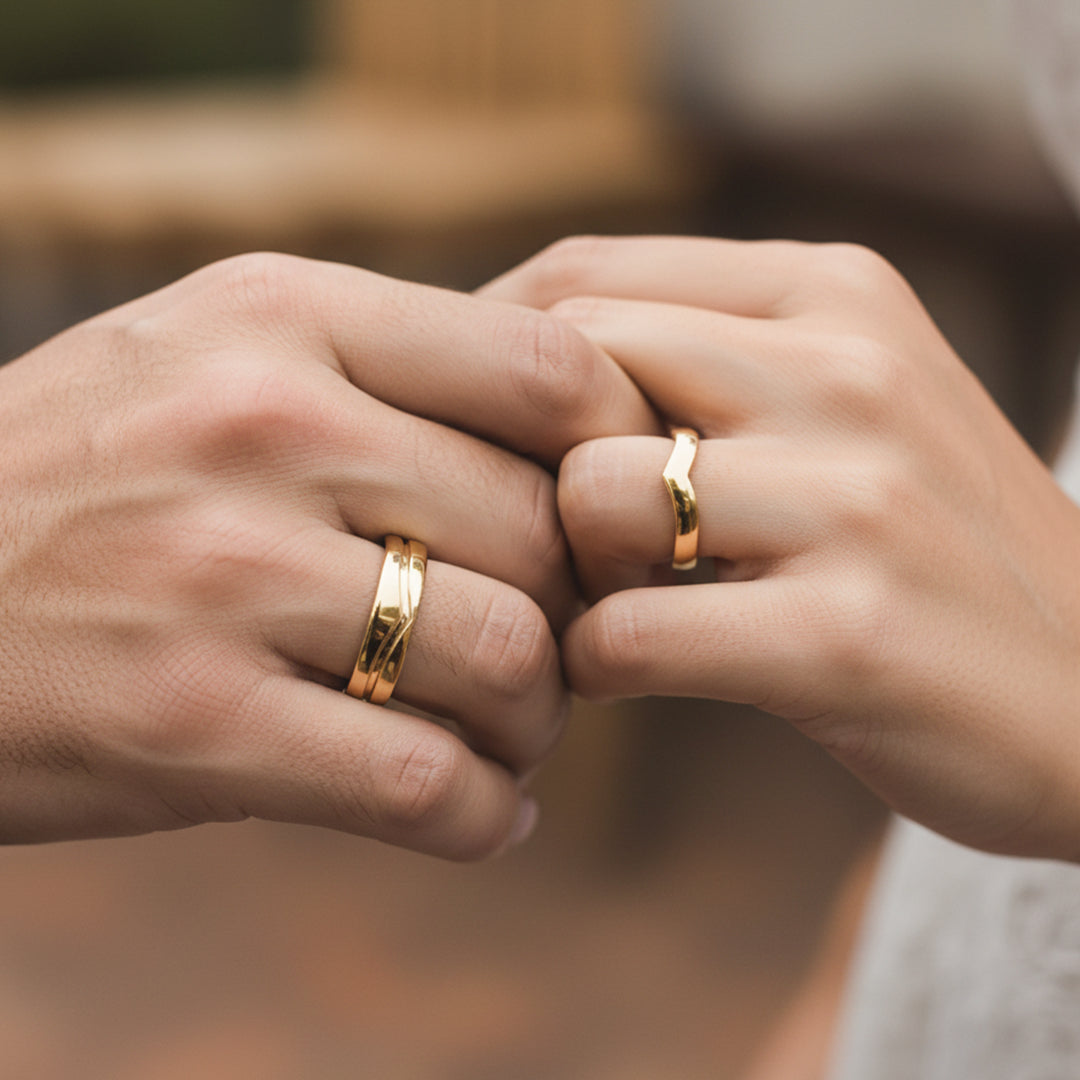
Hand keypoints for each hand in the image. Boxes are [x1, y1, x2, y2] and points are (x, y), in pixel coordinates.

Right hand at [0, 252, 657, 856]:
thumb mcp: (222, 355)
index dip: (617, 455)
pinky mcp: (190, 723)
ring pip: (505, 658)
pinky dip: (481, 813)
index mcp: (286, 316)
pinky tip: (478, 811)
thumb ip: (389, 377)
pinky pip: (422, 784)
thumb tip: (576, 445)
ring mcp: (221, 573)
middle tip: (554, 653)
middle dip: (577, 613)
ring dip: (539, 719)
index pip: (548, 367)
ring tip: (510, 732)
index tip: (613, 524)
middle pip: (540, 530)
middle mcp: (261, 426)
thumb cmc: (93, 469)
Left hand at [483, 236, 1079, 860]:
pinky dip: (599, 664)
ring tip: (616, 601)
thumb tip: (521, 373)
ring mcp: (856, 501)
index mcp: (834, 294)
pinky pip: (631, 632)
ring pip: (591, 494)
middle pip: (568, 369)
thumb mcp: (846, 407)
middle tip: (556, 535)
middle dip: (528, 462)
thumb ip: (709, 364)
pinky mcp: (848, 636)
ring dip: (571, 567)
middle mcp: (847, 372)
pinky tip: (628, 672)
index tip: (467, 431)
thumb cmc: (932, 549)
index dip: (485, 357)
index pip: (582, 276)